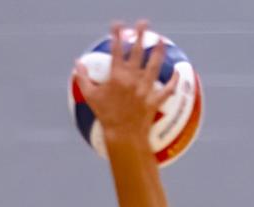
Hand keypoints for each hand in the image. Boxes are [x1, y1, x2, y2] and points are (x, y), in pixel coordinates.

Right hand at [73, 20, 178, 142]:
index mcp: (116, 76)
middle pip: (137, 52)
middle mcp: (132, 79)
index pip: (116, 50)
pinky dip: (173, 81)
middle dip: (140, 35)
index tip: (117, 25)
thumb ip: (82, 77)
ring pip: (154, 66)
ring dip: (158, 52)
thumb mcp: (90, 95)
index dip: (116, 35)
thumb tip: (77, 63)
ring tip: (161, 40)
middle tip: (143, 23)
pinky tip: (177, 72)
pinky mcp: (154, 100)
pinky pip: (167, 89)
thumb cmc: (106, 115)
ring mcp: (145, 89)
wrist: (123, 134)